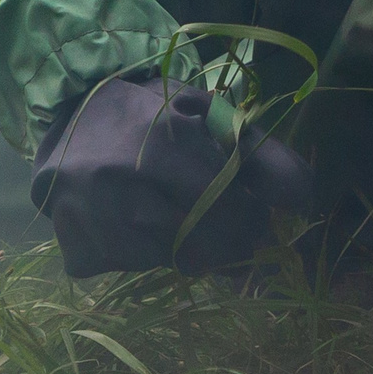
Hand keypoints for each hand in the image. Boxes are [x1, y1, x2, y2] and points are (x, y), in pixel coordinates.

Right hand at [30, 76, 313, 276]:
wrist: (70, 106)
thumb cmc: (154, 112)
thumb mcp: (211, 117)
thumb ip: (261, 155)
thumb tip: (303, 200)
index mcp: (162, 142)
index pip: (227, 211)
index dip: (251, 222)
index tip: (254, 217)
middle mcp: (120, 180)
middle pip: (197, 246)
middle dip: (222, 242)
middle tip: (222, 226)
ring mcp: (87, 214)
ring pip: (159, 261)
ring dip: (176, 247)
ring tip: (166, 212)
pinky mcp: (69, 239)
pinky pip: (117, 267)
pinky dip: (132, 253)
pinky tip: (127, 221)